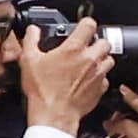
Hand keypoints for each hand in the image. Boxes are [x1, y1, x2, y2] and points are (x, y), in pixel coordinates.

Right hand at [24, 19, 114, 134]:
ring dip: (101, 58)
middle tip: (86, 47)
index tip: (83, 25)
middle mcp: (90, 59)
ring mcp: (98, 74)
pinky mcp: (100, 88)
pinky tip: (88, 79)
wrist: (54, 115)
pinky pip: (106, 78)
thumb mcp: (28, 61)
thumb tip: (32, 31)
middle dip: (96, 42)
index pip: (89, 24)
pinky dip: (100, 77)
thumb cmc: (42, 90)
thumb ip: (31, 41)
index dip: (86, 22)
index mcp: (74, 49)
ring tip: (89, 62)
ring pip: (109, 59)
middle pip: (104, 42)